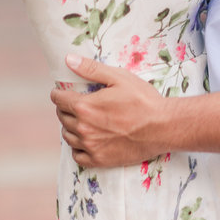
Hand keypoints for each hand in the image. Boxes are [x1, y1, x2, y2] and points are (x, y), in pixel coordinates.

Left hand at [50, 54, 170, 167]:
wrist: (161, 127)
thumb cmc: (142, 99)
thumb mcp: (118, 77)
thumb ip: (91, 69)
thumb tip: (69, 60)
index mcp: (85, 107)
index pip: (59, 100)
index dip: (58, 93)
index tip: (62, 91)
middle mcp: (83, 129)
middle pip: (62, 117)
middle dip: (65, 107)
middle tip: (75, 102)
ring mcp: (90, 146)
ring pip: (67, 136)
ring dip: (70, 126)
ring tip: (81, 118)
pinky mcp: (99, 160)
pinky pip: (77, 155)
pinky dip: (77, 146)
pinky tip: (86, 138)